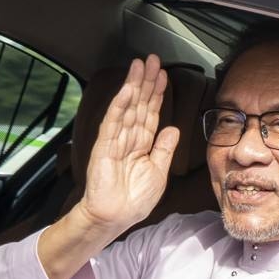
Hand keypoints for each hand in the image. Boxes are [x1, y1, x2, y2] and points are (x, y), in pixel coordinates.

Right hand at [76, 54, 179, 231]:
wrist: (115, 217)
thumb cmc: (134, 200)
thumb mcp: (159, 172)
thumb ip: (164, 148)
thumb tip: (173, 128)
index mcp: (142, 144)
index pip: (151, 113)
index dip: (157, 94)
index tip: (164, 76)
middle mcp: (129, 138)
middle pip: (140, 104)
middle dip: (146, 82)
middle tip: (152, 60)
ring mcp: (116, 139)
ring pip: (127, 107)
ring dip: (134, 85)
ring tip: (140, 65)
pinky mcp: (105, 145)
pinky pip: (114, 120)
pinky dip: (120, 104)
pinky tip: (127, 89)